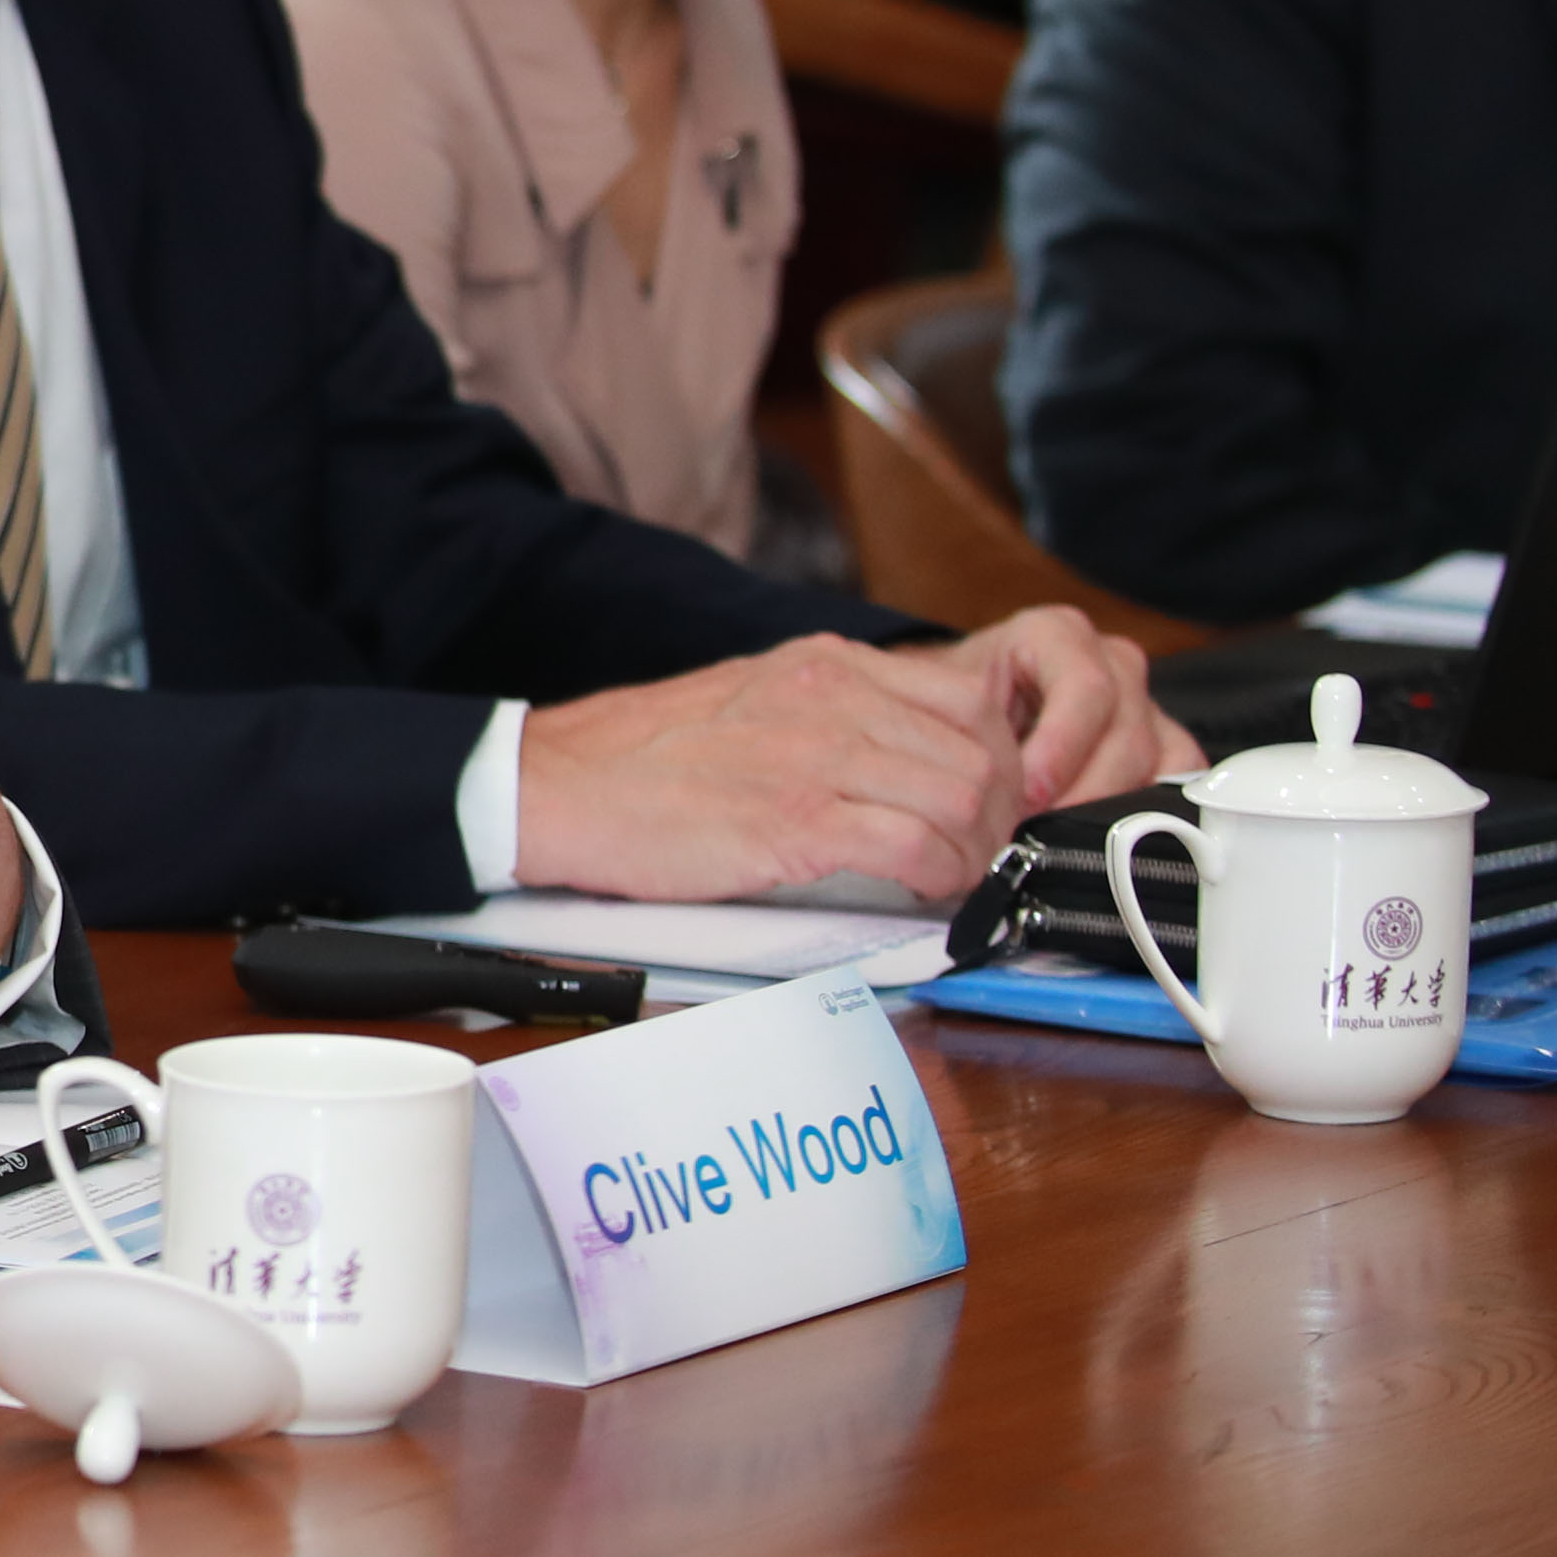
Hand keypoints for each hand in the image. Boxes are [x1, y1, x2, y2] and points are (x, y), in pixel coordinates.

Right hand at [514, 636, 1021, 903]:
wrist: (558, 786)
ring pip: (965, 800)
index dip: (997, 762)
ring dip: (974, 854)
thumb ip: (834, 713)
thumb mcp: (756, 700)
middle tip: (976, 855)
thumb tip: (907, 760)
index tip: (981, 805)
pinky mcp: (796, 821)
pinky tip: (918, 892)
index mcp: (825, 664)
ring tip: (948, 879)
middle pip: (983, 755)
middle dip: (998, 817)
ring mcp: (817, 756)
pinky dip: (937, 880)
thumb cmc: (645, 760)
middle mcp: (833, 697)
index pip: (969, 700)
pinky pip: (917, 849)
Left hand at [917, 605, 1193, 814]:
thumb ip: (973, 734)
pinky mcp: (1166, 747)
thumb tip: (990, 792)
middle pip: (1126, 733)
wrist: (960, 714)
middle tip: (1040, 832)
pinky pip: (1177, 784)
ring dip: (1111, 811)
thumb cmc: (953, 706)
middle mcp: (1112, 663)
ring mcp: (1146, 705)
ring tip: (1062, 842)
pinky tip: (1100, 841)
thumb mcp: (949, 705)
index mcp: (1057, 635)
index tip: (1030, 793)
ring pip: (1158, 762)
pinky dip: (1146, 816)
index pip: (1086, 687)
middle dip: (1081, 791)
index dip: (1061, 747)